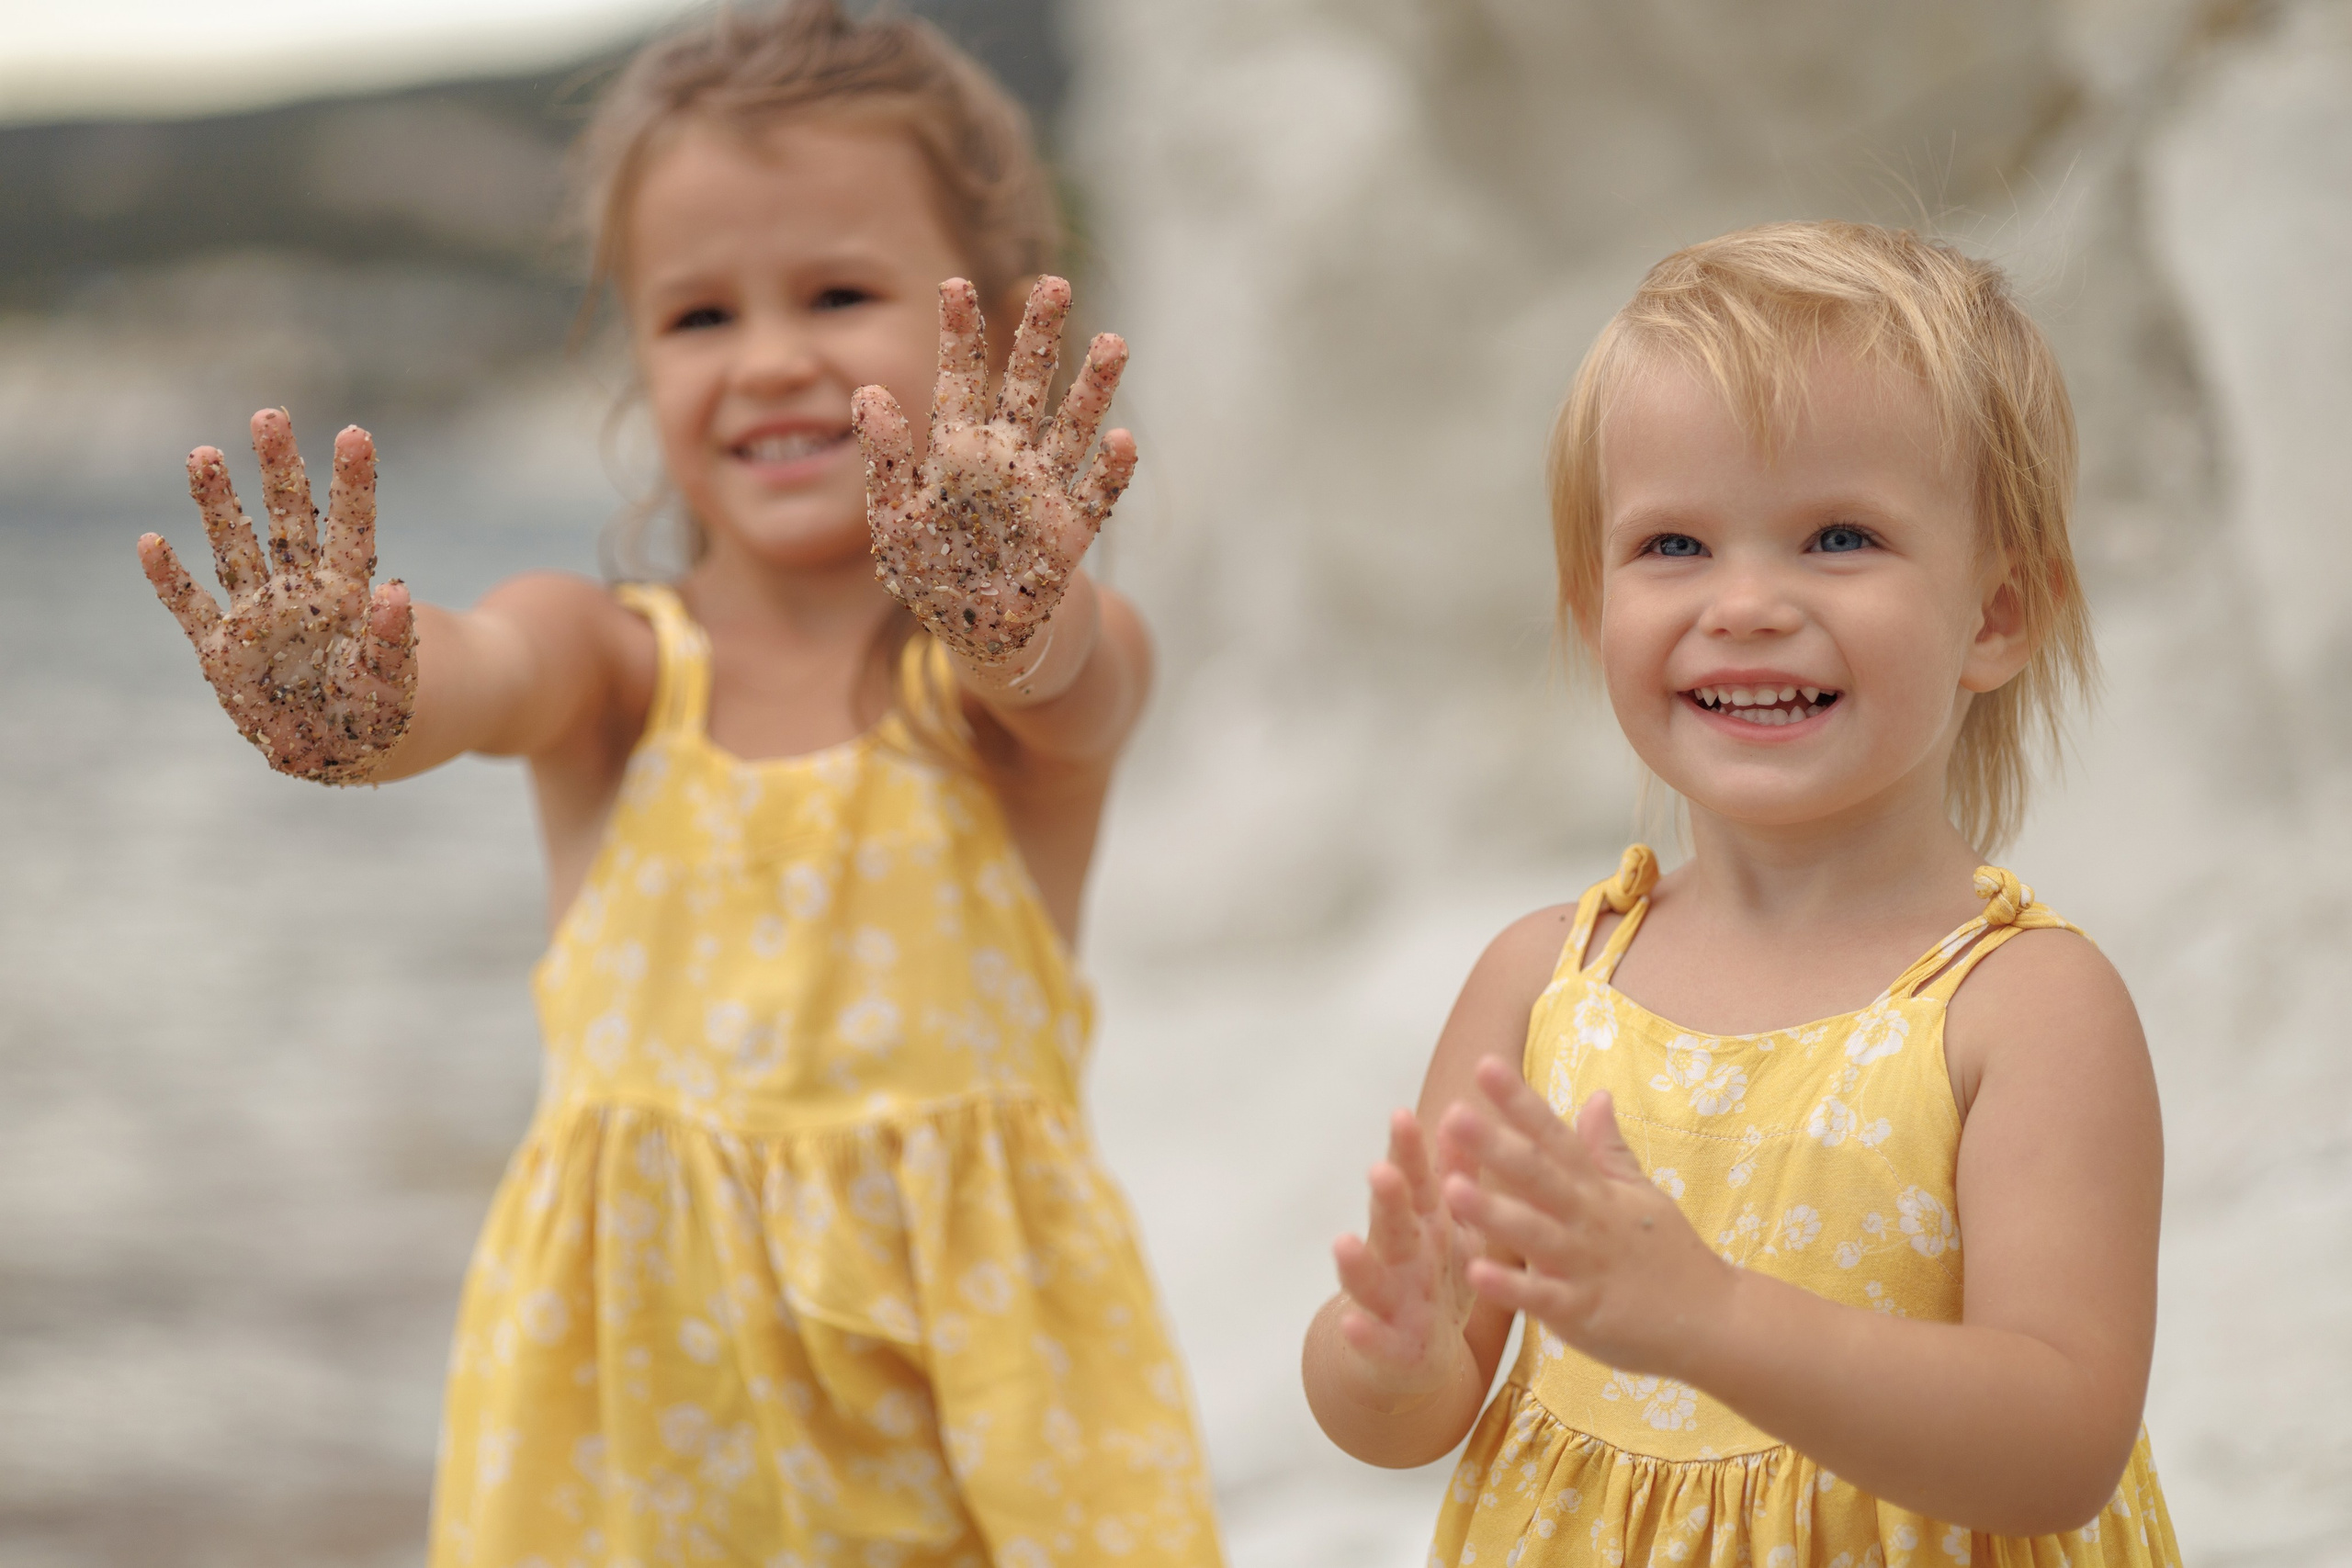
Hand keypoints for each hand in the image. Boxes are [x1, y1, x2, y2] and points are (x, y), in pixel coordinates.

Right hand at [137, 410, 415, 783]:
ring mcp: (258, 618)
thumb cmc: (381, 708)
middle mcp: (299, 593)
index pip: (351, 526)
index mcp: (347, 593)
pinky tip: (150, 541)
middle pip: (289, 521)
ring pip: (236, 550)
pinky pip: (191, 611)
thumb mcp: (395, 678)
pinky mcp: (224, 654)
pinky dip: (171, 580)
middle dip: (279, 471)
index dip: (353, 483)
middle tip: (269, 415)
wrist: (350, 751)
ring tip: (204, 453)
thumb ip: (392, 640)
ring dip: (219, 506)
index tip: (355, 434)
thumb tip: (394, 592)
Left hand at [852, 275, 1135, 664]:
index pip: (960, 379)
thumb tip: (866, 392)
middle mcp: (1008, 455)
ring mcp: (1044, 489)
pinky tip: (1121, 440)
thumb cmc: (931, 569)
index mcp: (959, 447)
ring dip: (1092, 388)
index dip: (959, 334)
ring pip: (1072, 427)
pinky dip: (1109, 472)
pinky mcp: (1070, 530)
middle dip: (1040, 336)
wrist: (976, 629)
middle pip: (1028, 384)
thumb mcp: (894, 515)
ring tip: (1113, 343)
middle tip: (1055, 284)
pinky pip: (1096, 496)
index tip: (954, 284)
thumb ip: (885, 456)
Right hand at [1329, 1110, 1485, 1409]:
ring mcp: (1390, 1302)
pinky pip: (1376, 1341)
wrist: (1418, 1358)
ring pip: (1369, 1279)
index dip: (1406, 1152)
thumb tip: (1460, 1117)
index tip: (1401, 1116)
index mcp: (1422, 1226)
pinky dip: (1364, 1334)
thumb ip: (1456, 1177)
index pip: (1413, 1182)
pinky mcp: (1390, 1347)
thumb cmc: (1438, 1279)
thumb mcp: (1455, 1228)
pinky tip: (1350, 1324)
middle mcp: (1398, 1258)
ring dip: (1355, 1263)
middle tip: (1380, 1170)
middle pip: (1389, 1223)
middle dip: (1385, 1199)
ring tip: (1342, 1243)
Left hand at [1439, 1058, 1732, 1376]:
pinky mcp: (1583, 1313)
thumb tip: (1596, 1094)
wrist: (1717, 1322)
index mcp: (1597, 1189)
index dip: (1520, 1102)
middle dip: (1495, 1145)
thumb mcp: (1642, 1195)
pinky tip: (1475, 1272)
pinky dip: (1510, 1287)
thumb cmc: (1670, 1257)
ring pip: (1534, 1233)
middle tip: (1452, 1114)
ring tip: (1450, 1187)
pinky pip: (1542, 1299)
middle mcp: (1588, 1219)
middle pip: (1538, 1176)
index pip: (1555, 1136)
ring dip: (1493, 1211)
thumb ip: (1609, 1150)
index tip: (1485, 1064)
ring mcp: (1585, 1266)